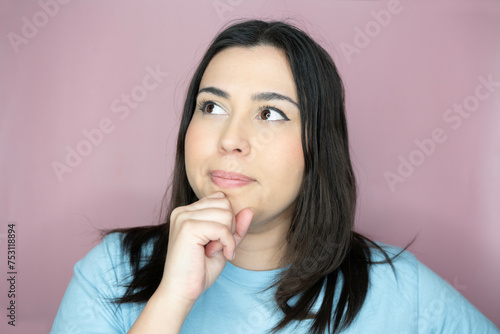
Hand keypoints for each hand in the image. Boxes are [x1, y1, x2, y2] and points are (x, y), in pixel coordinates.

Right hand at [157, 191, 253, 305]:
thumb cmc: (200, 271)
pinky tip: (217, 254)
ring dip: (227, 236)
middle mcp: (182, 211)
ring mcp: (183, 217)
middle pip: (225, 204)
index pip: (221, 199)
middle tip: (216, 247)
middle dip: (229, 227)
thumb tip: (250, 209)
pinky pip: (222, 228)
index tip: (218, 241)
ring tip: (213, 250)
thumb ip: (236, 227)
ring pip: (226, 213)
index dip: (228, 221)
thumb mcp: (224, 244)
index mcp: (187, 211)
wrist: (181, 292)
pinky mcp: (188, 228)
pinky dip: (227, 243)